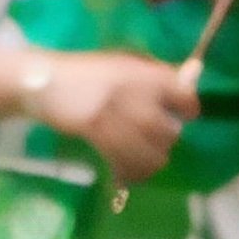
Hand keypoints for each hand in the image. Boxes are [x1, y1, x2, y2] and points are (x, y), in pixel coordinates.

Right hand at [35, 50, 196, 183]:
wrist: (45, 82)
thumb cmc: (88, 73)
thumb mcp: (125, 64)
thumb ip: (158, 73)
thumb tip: (193, 73)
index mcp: (145, 74)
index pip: (186, 99)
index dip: (185, 110)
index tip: (179, 114)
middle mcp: (136, 95)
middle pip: (170, 132)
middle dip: (164, 139)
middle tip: (150, 138)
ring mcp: (117, 117)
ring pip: (153, 154)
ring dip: (150, 161)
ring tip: (139, 158)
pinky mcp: (99, 136)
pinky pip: (127, 165)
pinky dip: (130, 175)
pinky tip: (125, 175)